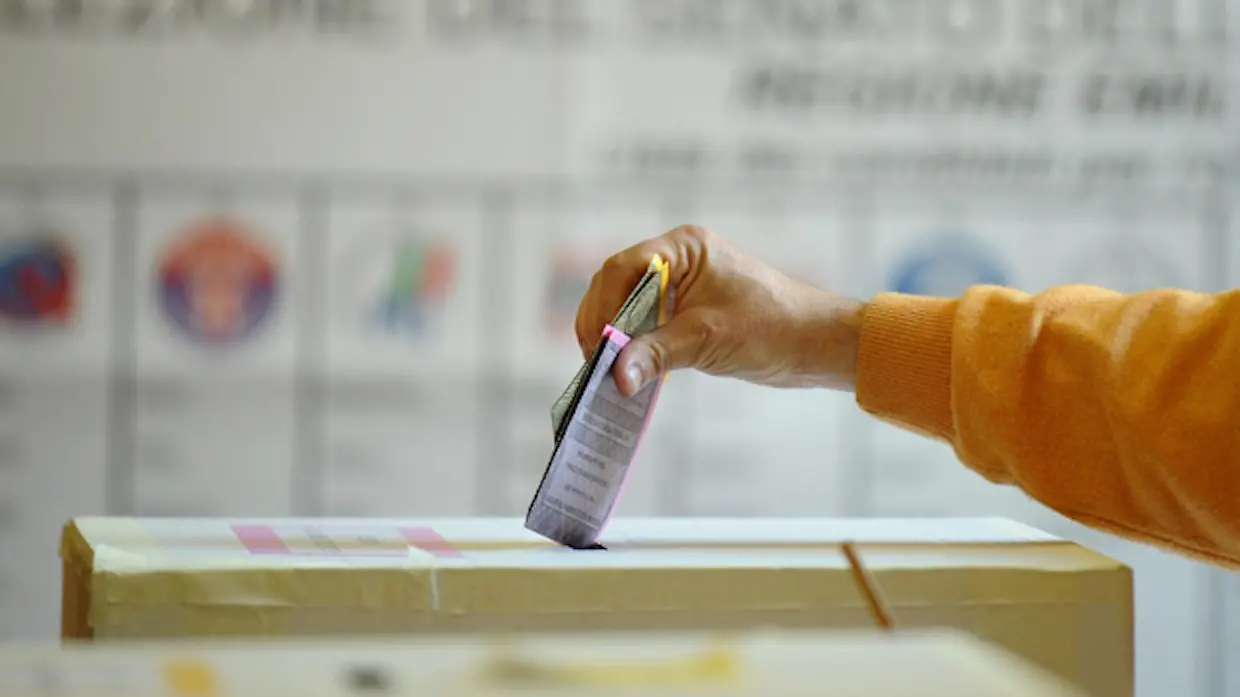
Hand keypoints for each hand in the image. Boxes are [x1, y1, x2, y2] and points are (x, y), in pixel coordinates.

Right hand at [575, 225, 865, 396]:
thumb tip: (615, 377)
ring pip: (628, 305)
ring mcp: (683, 285)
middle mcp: (679, 260)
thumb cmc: (772, 327)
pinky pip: (647, 323)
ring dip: (616, 336)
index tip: (598, 344)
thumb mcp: (706, 340)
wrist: (816, 344)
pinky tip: (628, 370)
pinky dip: (634, 345)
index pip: (624, 267)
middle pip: (618, 284)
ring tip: (606, 370)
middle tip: (594, 361)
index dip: (604, 306)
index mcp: (685, 248)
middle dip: (603, 322)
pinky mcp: (688, 311)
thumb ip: (656, 354)